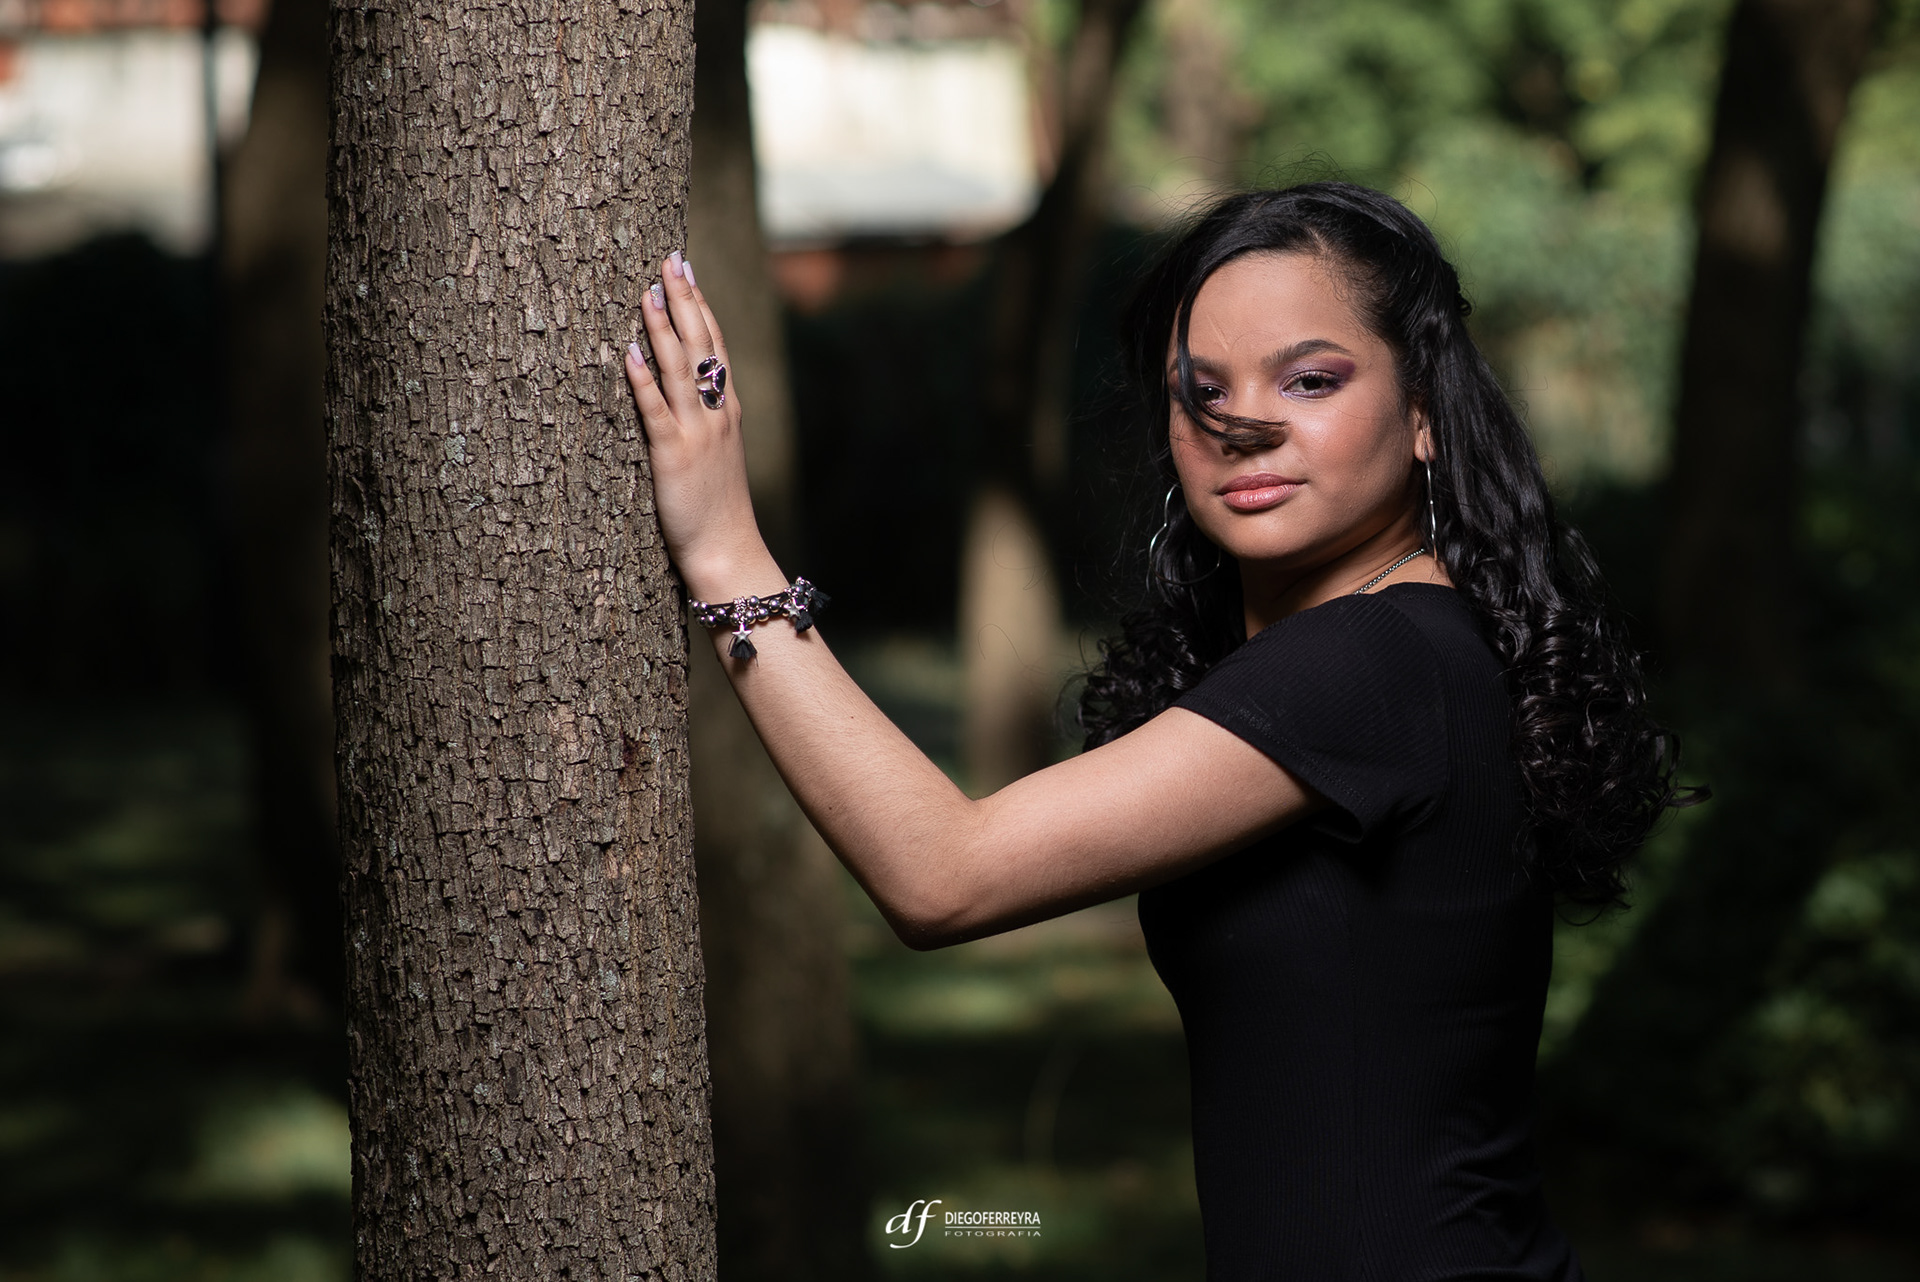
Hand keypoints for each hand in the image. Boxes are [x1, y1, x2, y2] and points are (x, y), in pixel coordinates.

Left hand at [624, 253, 781, 599]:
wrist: (728, 552)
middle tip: (670, 260)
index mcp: (727, 412)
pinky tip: (630, 353)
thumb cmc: (717, 510)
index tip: (687, 271)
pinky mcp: (674, 456)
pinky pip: (656, 412)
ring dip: (663, 327)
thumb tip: (680, 392)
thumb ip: (705, 423)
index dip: (701, 307)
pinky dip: (644, 381)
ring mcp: (697, 434)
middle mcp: (716, 415)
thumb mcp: (718, 457)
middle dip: (685, 300)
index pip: (714, 347)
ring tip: (648, 291)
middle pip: (701, 346)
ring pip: (680, 369)